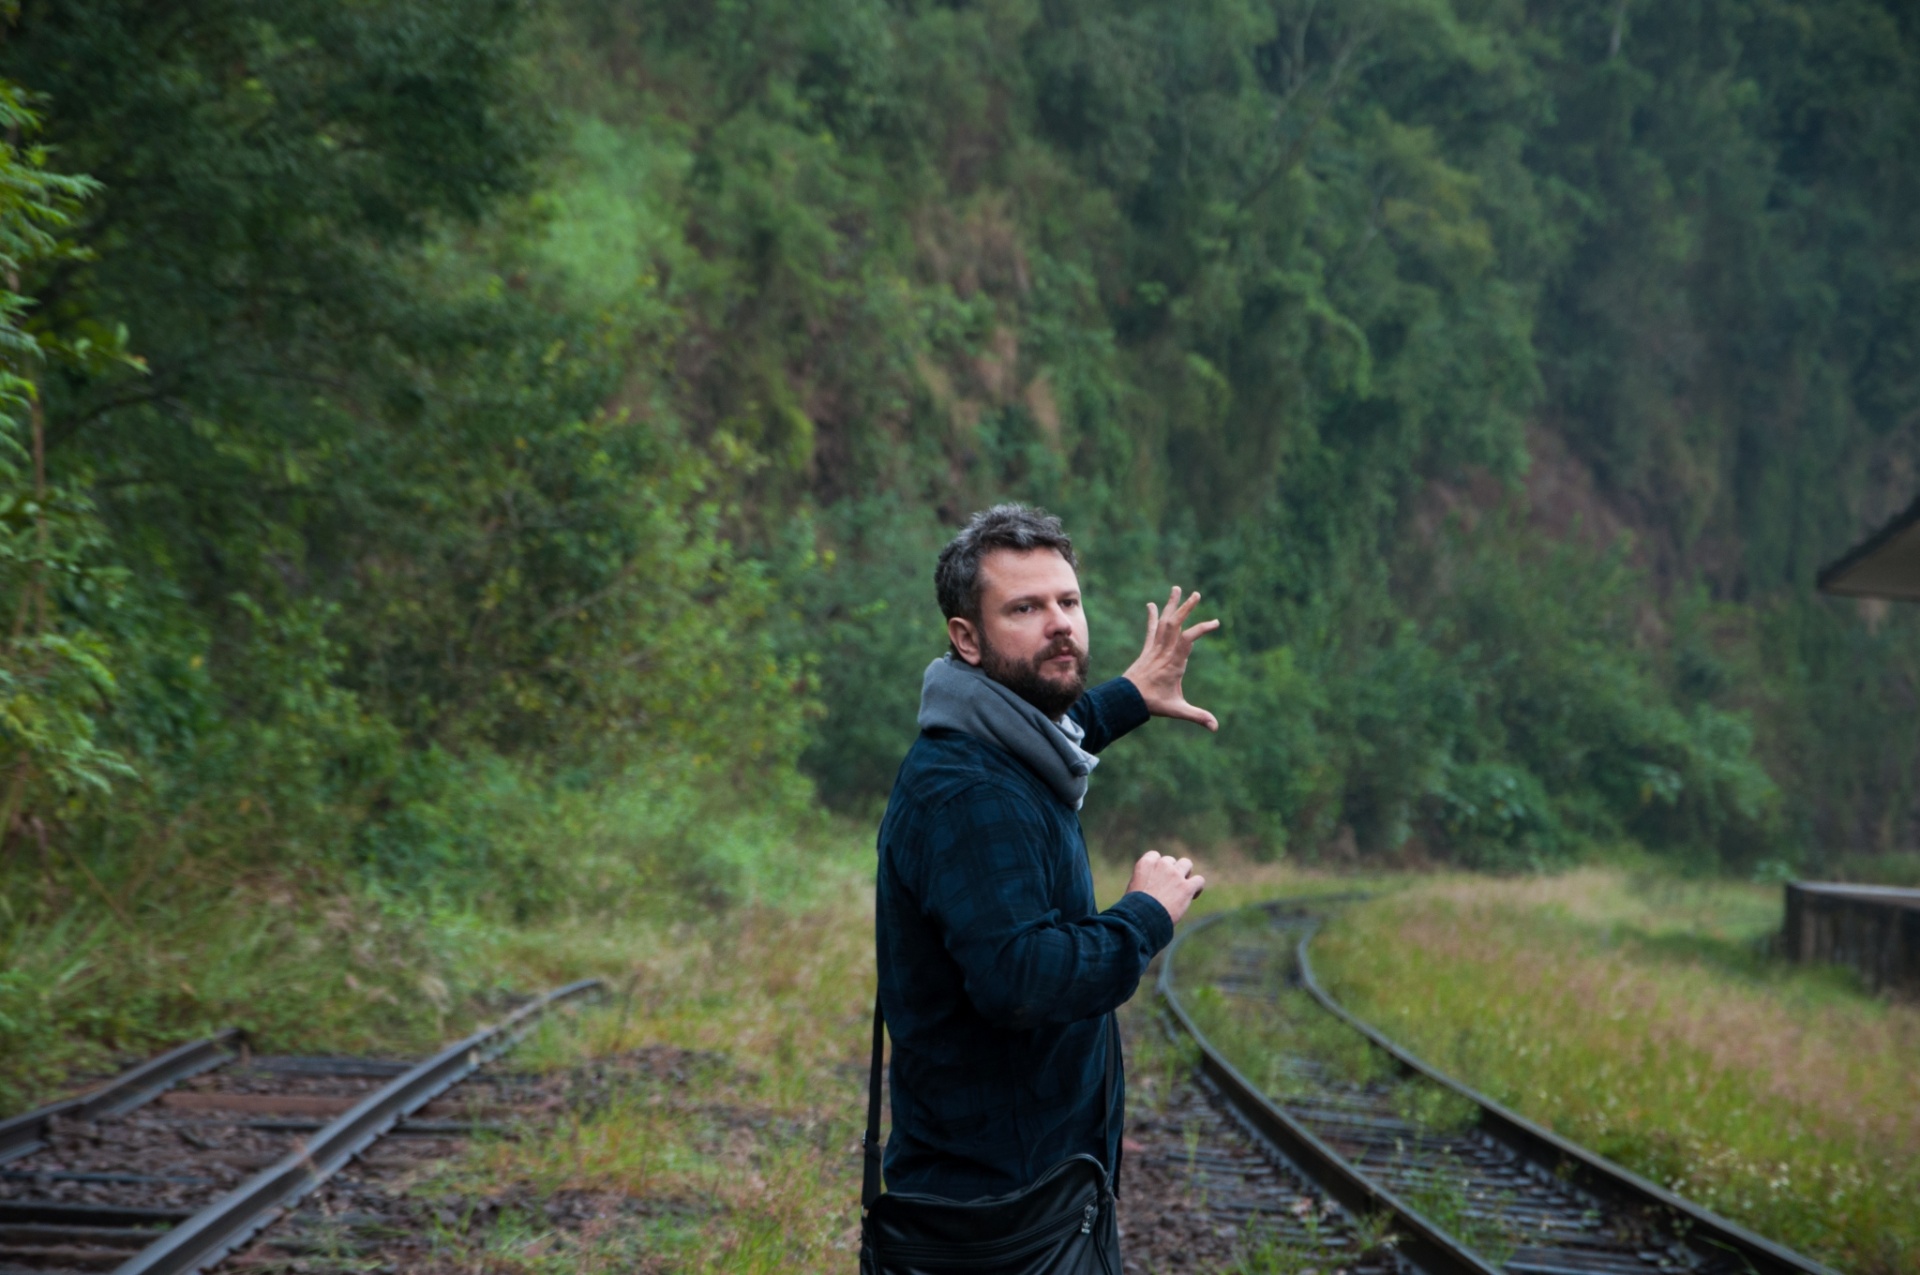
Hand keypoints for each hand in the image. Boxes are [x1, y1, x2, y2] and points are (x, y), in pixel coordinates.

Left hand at [1121, 585, 1220, 730]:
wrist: (1126, 699)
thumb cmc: (1153, 703)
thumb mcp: (1177, 710)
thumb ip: (1197, 716)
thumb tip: (1215, 727)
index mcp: (1174, 662)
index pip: (1189, 639)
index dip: (1202, 629)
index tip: (1215, 623)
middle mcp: (1164, 652)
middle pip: (1175, 625)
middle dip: (1186, 609)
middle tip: (1196, 594)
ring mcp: (1154, 649)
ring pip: (1164, 623)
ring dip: (1171, 606)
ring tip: (1176, 589)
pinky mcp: (1147, 650)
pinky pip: (1151, 630)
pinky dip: (1153, 617)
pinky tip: (1152, 605)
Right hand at [1126, 850, 1205, 925]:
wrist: (1142, 918)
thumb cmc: (1134, 909)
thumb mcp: (1134, 889)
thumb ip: (1144, 881)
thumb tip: (1151, 888)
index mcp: (1145, 864)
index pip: (1154, 856)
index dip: (1158, 866)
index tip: (1158, 877)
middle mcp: (1161, 865)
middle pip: (1170, 861)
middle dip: (1171, 871)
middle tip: (1169, 887)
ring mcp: (1175, 875)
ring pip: (1186, 864)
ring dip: (1185, 873)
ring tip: (1183, 887)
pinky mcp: (1186, 887)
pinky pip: (1199, 880)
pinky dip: (1197, 887)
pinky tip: (1192, 896)